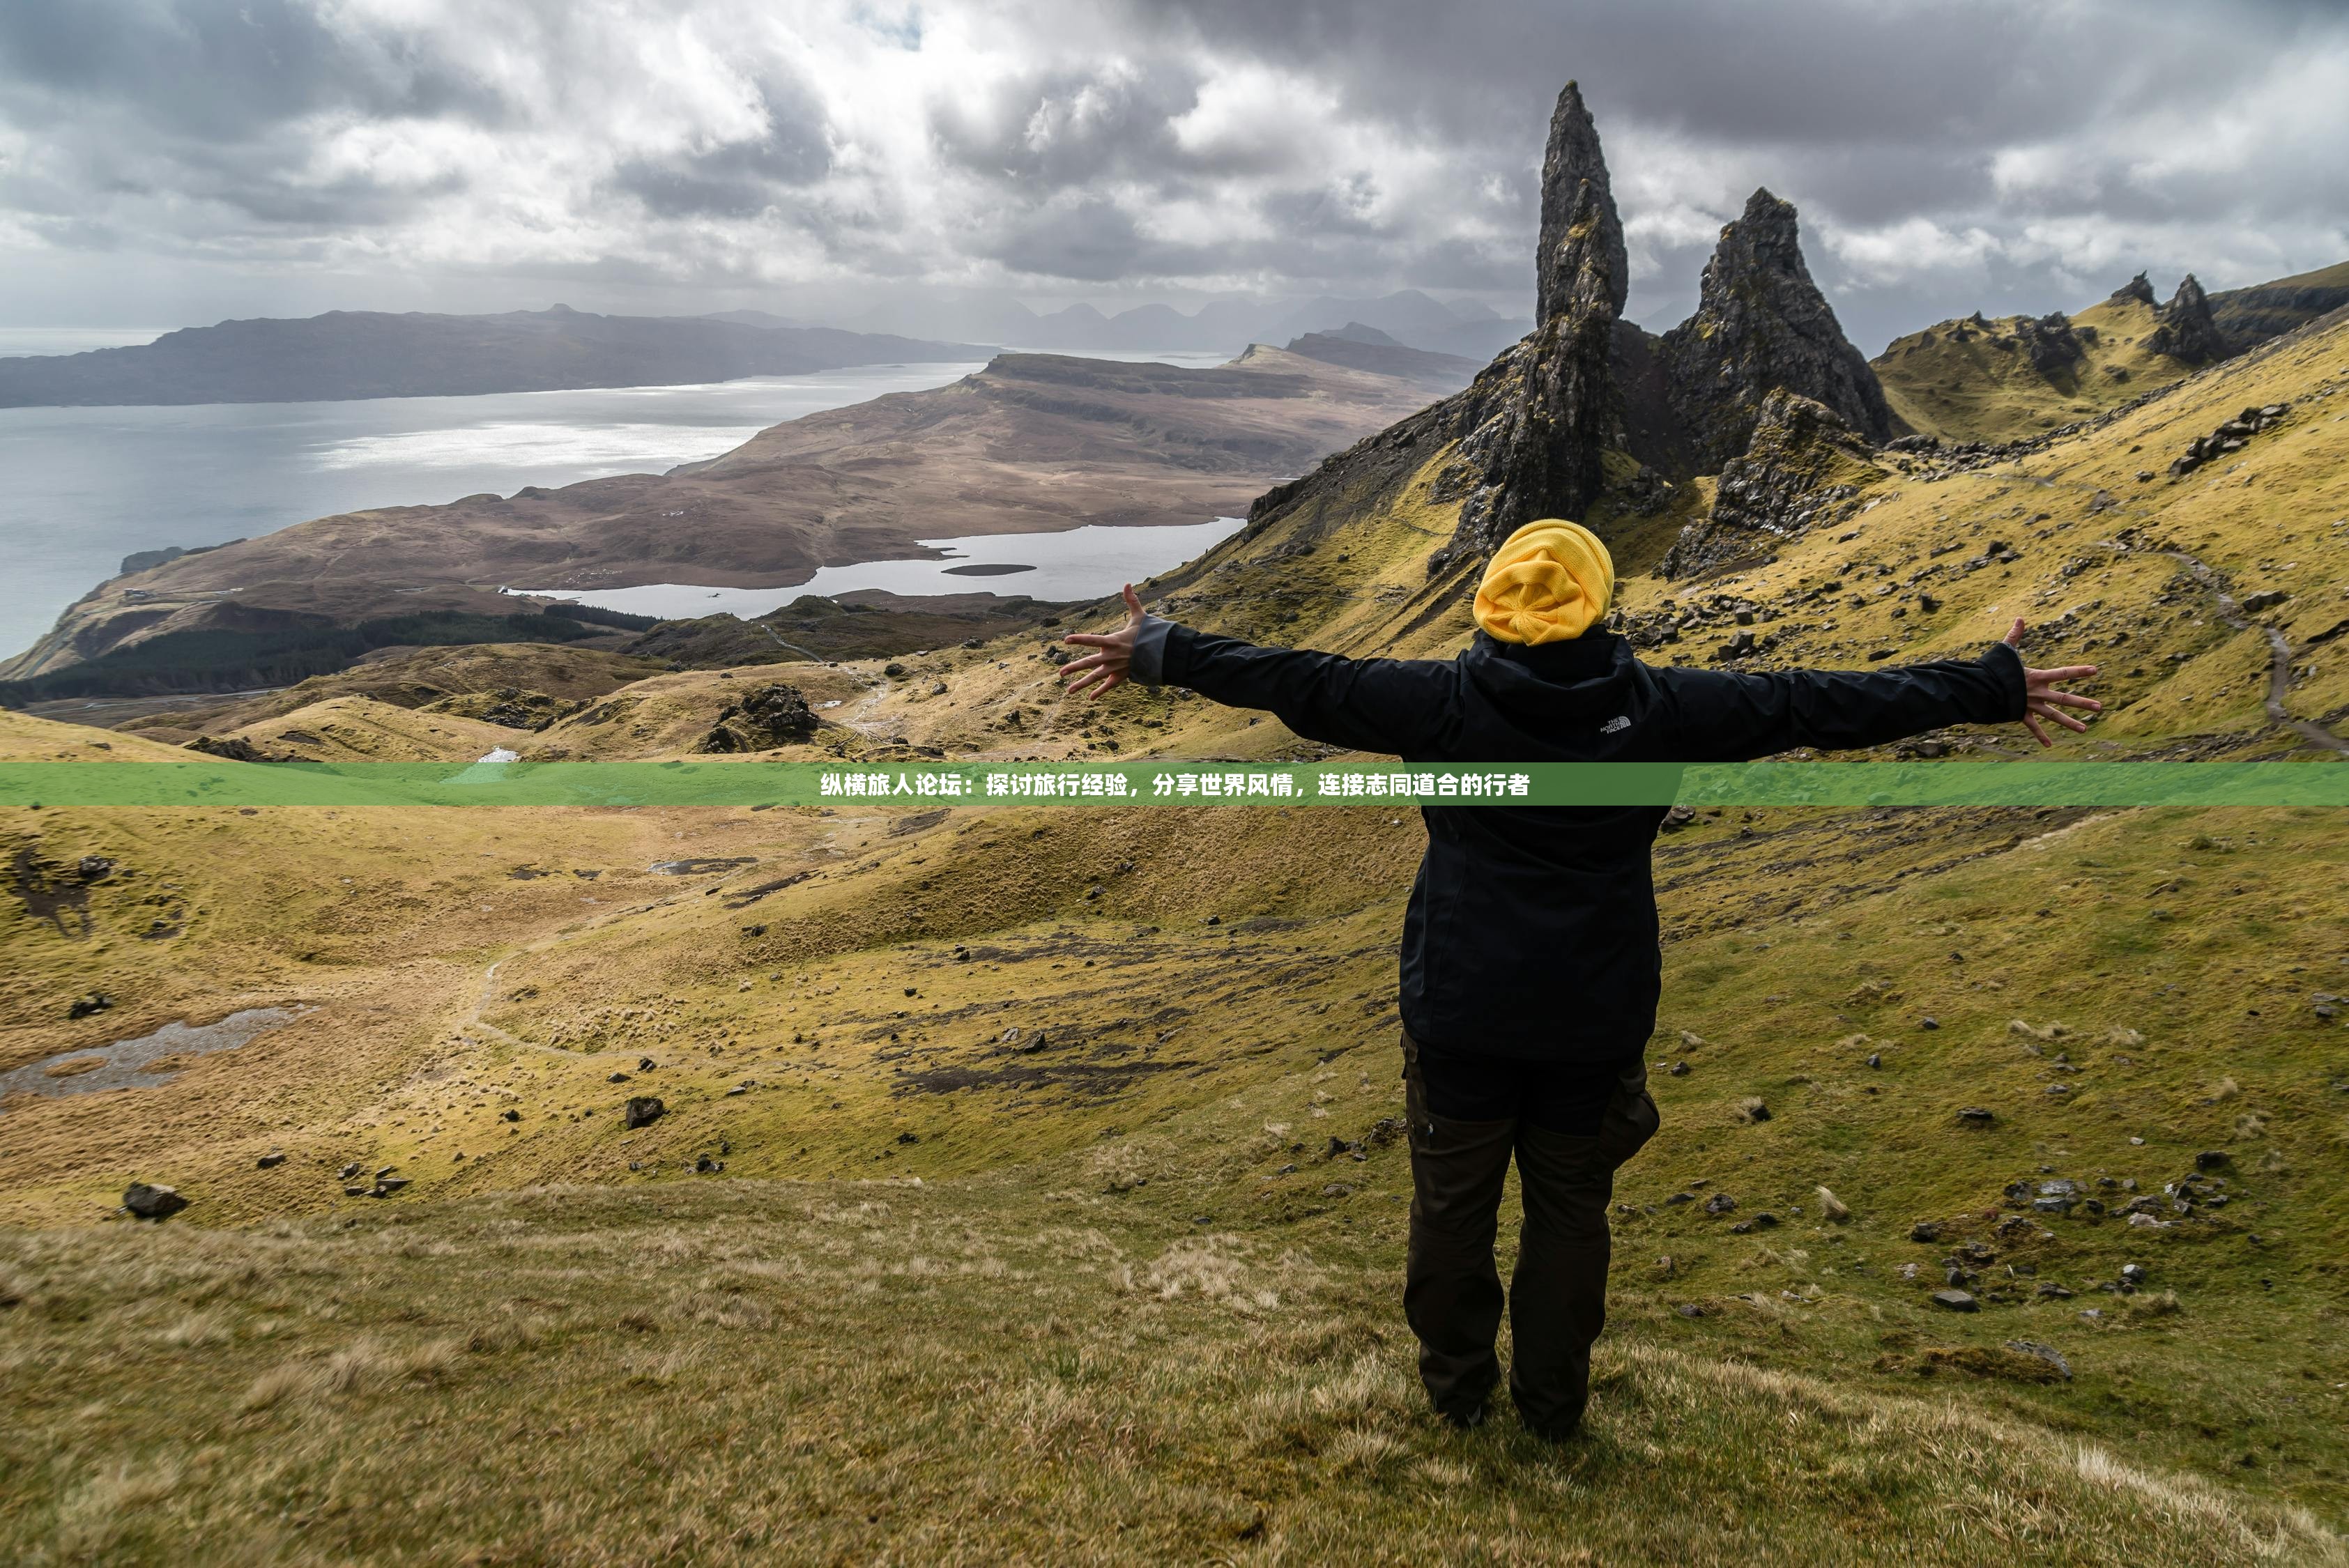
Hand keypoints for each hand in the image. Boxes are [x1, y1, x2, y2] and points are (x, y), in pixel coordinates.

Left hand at [1061, 584, 1144, 698]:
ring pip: (1096, 678)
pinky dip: (1100, 692)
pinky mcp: (1122, 677)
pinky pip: (1109, 686)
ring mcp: (1116, 668)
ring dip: (1082, 684)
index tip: (1066, 640)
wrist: (1161, 654)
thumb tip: (1127, 583)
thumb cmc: (1148, 634)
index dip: (1079, 639)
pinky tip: (1090, 698)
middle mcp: (1111, 656)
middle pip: (1089, 663)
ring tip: (1068, 690)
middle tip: (1060, 673)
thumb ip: (1131, 600)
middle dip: (1074, 668)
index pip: (1092, 640)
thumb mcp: (1139, 616)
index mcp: (1113, 641)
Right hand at [2003, 618, 2101, 746]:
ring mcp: (2030, 705)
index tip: (2095, 671)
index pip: (2062, 673)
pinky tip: (2050, 745)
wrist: (1980, 689)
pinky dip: (2040, 736)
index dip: (2079, 671)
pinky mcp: (2020, 714)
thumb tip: (2020, 617)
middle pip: (2064, 699)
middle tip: (2100, 708)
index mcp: (2036, 677)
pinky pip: (2033, 727)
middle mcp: (2037, 693)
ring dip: (2070, 723)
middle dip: (2082, 703)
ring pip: (2054, 716)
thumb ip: (2015, 635)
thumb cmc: (1992, 669)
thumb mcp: (2005, 650)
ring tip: (2085, 729)